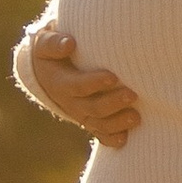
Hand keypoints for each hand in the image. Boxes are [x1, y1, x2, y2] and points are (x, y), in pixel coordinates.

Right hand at [22, 29, 140, 145]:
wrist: (46, 75)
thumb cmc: (52, 53)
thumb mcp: (45, 45)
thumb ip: (54, 43)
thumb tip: (69, 43)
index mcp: (60, 83)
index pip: (78, 86)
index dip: (95, 83)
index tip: (113, 77)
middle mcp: (71, 103)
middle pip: (92, 107)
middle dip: (113, 103)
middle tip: (132, 95)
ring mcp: (81, 114)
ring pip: (98, 123)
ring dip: (117, 123)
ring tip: (136, 117)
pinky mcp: (90, 121)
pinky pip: (100, 134)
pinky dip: (111, 139)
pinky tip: (125, 138)